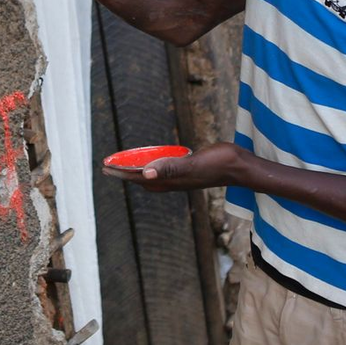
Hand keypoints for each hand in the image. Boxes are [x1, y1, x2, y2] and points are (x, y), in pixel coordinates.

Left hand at [120, 142, 249, 192]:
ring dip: (137, 171)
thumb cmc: (219, 164)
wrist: (240, 167)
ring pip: (152, 177)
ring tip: (125, 166)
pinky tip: (155, 162)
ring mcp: (181, 178)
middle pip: (142, 179)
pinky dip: (153, 167)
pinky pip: (163, 171)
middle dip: (124, 173)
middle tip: (108, 167)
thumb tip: (146, 174)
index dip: (121, 172)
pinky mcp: (188, 171)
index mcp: (171, 180)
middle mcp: (174, 181)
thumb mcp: (193, 164)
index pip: (139, 177)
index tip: (106, 167)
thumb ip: (171, 168)